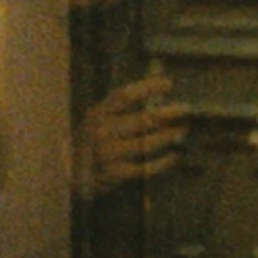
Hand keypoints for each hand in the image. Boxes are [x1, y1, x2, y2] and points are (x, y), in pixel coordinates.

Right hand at [76, 75, 188, 191]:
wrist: (72, 172)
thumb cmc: (92, 139)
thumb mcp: (99, 118)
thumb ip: (123, 105)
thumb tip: (158, 86)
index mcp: (98, 113)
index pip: (125, 95)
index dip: (148, 87)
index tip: (168, 83)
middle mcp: (102, 132)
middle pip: (141, 120)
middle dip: (166, 114)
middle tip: (185, 109)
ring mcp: (108, 154)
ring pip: (146, 143)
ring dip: (167, 136)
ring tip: (182, 130)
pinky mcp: (115, 174)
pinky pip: (145, 167)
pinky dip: (162, 162)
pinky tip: (174, 155)